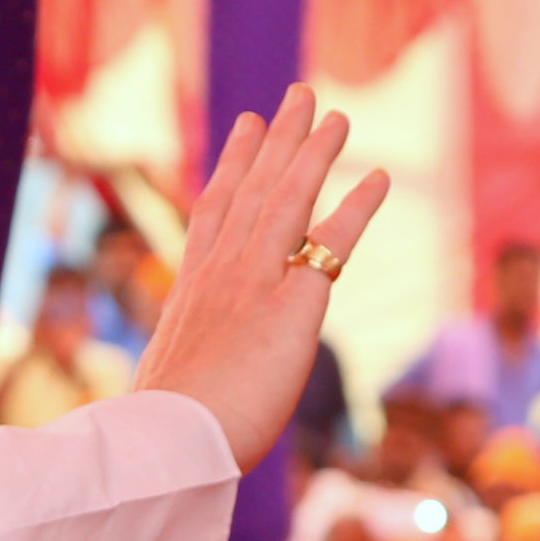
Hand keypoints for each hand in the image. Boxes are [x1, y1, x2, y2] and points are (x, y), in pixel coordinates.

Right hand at [133, 85, 390, 468]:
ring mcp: (255, 282)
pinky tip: (378, 178)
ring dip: (315, 153)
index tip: (247, 127)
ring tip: (338, 117)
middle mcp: (222, 273)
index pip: (216, 211)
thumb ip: (184, 374)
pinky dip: (356, 207)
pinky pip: (331, 243)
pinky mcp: (293, 305)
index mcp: (191, 291)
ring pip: (288, 199)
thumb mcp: (167, 389)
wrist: (169, 443)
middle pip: (254, 188)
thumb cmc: (162, 434)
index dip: (234, 165)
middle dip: (279, 140)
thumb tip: (182, 395)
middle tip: (298, 97)